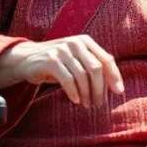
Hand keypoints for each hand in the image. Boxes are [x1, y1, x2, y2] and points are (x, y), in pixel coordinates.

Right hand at [0, 35, 123, 106]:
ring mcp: (62, 50)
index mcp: (85, 41)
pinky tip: (76, 100)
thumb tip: (116, 86)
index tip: (119, 92)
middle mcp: (75, 43)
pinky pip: (68, 79)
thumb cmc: (58, 63)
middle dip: (100, 89)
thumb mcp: (77, 60)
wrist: (26, 59)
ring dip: (87, 94)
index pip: (106, 59)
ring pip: (82, 76)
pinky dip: (74, 92)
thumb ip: (94, 66)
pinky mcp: (50, 60)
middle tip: (98, 104)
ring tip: (87, 104)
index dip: (114, 76)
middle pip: (96, 69)